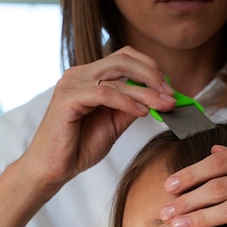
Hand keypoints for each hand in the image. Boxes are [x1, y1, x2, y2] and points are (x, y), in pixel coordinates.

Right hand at [21, 46, 175, 194]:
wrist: (54, 168)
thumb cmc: (79, 147)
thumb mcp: (114, 124)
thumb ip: (131, 108)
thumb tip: (157, 98)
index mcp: (90, 76)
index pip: (125, 58)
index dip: (151, 69)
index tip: (170, 89)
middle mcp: (79, 74)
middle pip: (123, 59)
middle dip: (153, 75)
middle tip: (172, 94)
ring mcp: (72, 84)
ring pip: (117, 77)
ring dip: (146, 91)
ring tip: (164, 105)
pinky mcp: (67, 98)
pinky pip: (104, 93)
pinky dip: (127, 101)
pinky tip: (142, 112)